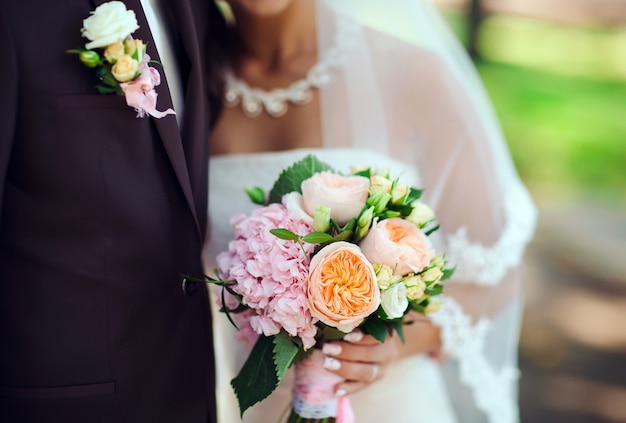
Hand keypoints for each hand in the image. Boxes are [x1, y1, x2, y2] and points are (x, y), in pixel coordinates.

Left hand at [321, 314, 441, 395]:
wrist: (389, 343)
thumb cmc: (373, 324)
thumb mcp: (372, 317)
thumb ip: (359, 316)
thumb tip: (331, 310)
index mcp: (388, 334)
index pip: (376, 337)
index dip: (362, 337)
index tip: (345, 335)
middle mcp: (388, 353)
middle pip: (370, 355)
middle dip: (347, 353)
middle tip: (326, 348)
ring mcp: (382, 369)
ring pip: (366, 373)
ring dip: (345, 369)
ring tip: (327, 364)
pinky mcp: (374, 381)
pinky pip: (362, 387)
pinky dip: (349, 389)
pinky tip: (335, 390)